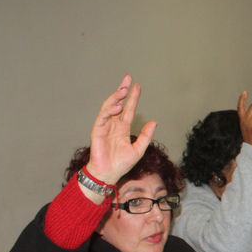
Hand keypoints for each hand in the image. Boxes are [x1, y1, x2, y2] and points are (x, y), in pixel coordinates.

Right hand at [85, 75, 156, 190]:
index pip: (128, 109)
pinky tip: (117, 107)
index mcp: (123, 128)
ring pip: (109, 107)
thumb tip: (154, 121)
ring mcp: (105, 126)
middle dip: (122, 90)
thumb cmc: (121, 164)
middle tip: (128, 78)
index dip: (133, 97)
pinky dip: (109, 110)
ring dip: (116, 97)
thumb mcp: (139, 149)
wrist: (109, 174)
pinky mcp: (97, 130)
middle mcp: (113, 124)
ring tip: (124, 89)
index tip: (137, 85)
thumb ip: (146, 135)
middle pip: (118, 103)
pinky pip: (102, 117)